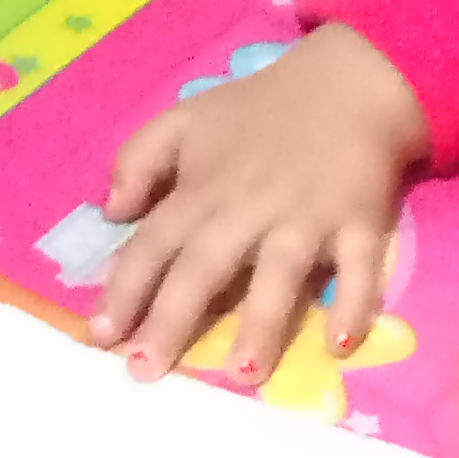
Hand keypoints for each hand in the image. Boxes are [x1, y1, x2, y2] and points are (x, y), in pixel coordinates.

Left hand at [88, 25, 425, 382]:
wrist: (350, 81)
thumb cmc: (261, 110)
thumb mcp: (186, 119)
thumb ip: (139, 159)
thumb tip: (111, 212)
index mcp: (203, 188)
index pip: (153, 243)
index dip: (124, 288)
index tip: (98, 337)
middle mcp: (249, 208)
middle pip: (204, 266)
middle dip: (172, 319)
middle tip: (144, 372)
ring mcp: (307, 217)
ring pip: (280, 274)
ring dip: (261, 323)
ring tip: (241, 376)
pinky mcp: (360, 222)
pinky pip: (358, 269)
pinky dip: (354, 302)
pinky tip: (340, 343)